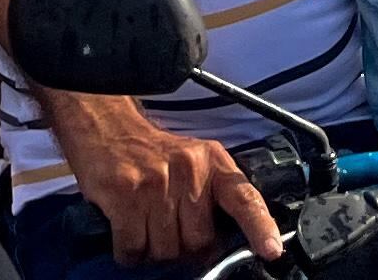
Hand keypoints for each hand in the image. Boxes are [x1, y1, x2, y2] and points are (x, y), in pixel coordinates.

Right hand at [40, 93, 284, 269]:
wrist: (105, 125)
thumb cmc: (150, 152)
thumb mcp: (191, 161)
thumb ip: (209, 196)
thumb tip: (220, 245)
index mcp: (211, 162)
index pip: (243, 197)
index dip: (259, 226)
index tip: (271, 250)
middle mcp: (188, 170)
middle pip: (197, 242)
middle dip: (182, 249)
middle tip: (167, 231)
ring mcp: (155, 182)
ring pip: (164, 251)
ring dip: (153, 251)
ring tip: (144, 227)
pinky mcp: (124, 194)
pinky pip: (133, 249)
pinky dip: (129, 252)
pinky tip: (126, 233)